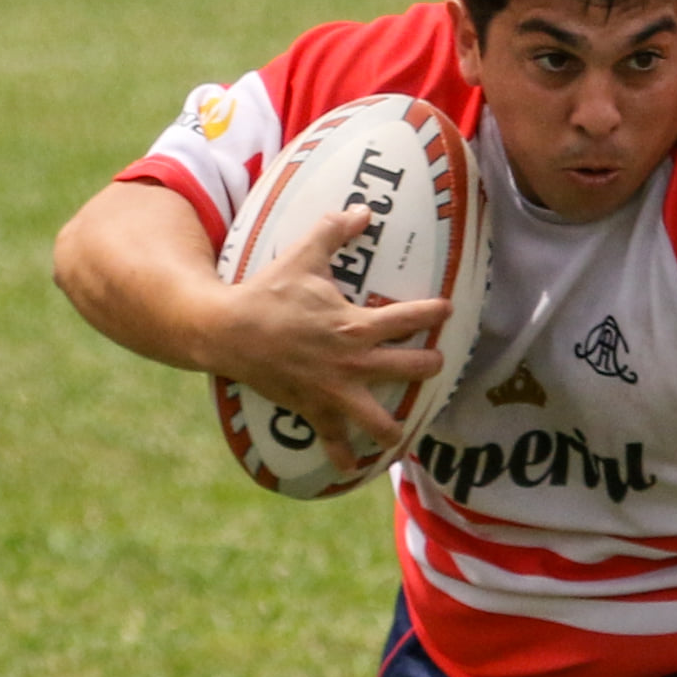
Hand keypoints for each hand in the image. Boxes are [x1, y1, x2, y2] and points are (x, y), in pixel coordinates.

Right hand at [210, 206, 450, 472]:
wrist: (229, 330)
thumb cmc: (268, 294)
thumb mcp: (303, 257)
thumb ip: (334, 232)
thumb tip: (362, 210)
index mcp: (357, 325)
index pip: (410, 317)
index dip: (434, 313)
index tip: (448, 310)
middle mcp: (354, 362)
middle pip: (412, 368)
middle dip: (429, 366)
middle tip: (435, 363)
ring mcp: (336, 391)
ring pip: (381, 420)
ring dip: (396, 427)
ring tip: (405, 430)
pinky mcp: (314, 410)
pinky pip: (335, 441)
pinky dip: (345, 457)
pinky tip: (355, 467)